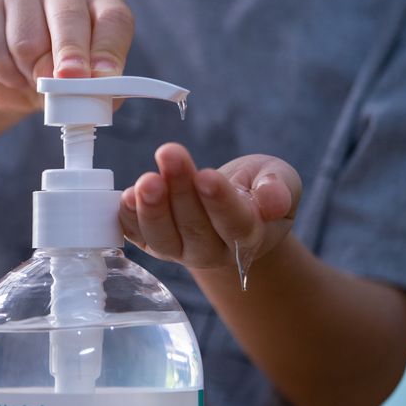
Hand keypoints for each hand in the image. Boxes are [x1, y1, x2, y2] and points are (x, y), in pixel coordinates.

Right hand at [0, 0, 133, 114]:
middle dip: (67, 56)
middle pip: (68, 18)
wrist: (10, 79)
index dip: (107, 51)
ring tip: (33, 78)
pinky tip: (10, 74)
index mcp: (100, 1)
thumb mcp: (84, 85)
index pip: (113, 18)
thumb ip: (96, 88)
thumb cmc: (58, 77)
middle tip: (63, 82)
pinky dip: (4, 74)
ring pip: (26, 41)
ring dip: (29, 73)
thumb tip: (95, 93)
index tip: (99, 79)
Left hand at [119, 143, 301, 271]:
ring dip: (152, 208)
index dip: (220, 201)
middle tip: (170, 155)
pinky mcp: (152, 242)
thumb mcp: (279, 179)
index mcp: (250, 236)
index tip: (206, 176)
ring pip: (164, 238)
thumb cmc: (256, 188)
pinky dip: (128, 219)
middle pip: (196, 227)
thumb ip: (280, 188)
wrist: (231, 207)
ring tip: (147, 180)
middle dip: (181, 191)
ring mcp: (180, 250)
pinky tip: (126, 197)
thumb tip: (273, 202)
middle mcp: (213, 250)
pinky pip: (137, 236)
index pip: (236, 223)